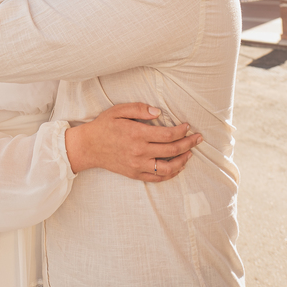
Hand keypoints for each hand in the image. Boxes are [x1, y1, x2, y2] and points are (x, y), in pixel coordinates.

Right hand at [64, 103, 202, 182]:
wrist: (88, 147)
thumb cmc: (104, 126)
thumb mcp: (118, 110)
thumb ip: (139, 108)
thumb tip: (158, 112)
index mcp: (137, 134)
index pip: (168, 135)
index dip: (182, 131)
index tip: (188, 126)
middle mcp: (139, 152)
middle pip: (172, 150)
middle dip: (189, 143)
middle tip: (198, 138)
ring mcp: (138, 165)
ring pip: (168, 168)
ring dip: (183, 161)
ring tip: (190, 153)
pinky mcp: (135, 174)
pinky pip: (157, 178)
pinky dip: (171, 174)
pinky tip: (177, 167)